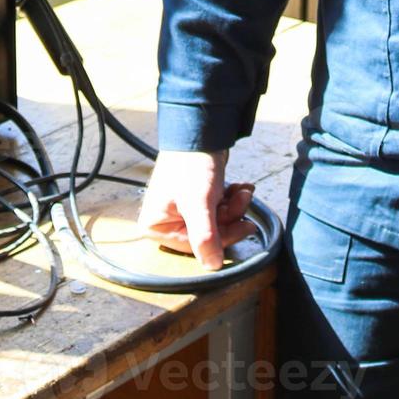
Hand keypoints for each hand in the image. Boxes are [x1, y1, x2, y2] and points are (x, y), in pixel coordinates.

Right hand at [136, 149, 255, 269]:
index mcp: (154, 226)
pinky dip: (231, 200)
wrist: (200, 132)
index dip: (222, 237)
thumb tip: (212, 266)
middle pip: (208, 235)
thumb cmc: (190, 166)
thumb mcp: (198, 204)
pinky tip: (240, 188)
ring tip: (243, 191)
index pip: (195, 247)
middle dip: (230, 217)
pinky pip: (217, 210)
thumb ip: (204, 237)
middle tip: (243, 202)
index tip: (243, 226)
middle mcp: (164, 220)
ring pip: (216, 222)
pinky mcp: (195, 200)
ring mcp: (180, 210)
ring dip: (234, 207)